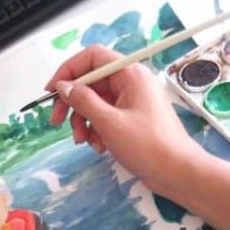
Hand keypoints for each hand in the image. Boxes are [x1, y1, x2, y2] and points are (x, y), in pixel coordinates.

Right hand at [45, 45, 199, 196]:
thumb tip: (63, 87)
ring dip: (82, 121)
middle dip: (72, 103)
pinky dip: (95, 130)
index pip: (92, 57)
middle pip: (90, 82)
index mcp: (130, 74)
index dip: (68, 71)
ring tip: (83, 141)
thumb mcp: (109, 123)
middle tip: (56, 121)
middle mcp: (130, 83)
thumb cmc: (150, 146)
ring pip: (94, 102)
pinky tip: (99, 146)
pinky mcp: (130, 118)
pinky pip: (104, 117)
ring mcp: (131, 101)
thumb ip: (83, 101)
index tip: (51, 91)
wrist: (177, 172)